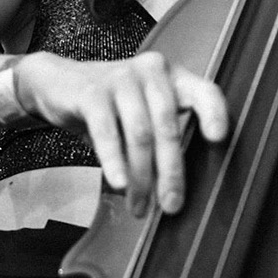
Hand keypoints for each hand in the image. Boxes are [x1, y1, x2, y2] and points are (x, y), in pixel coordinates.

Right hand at [17, 51, 230, 216]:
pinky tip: (118, 182)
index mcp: (172, 78)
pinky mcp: (93, 91)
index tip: (218, 139)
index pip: (203, 90)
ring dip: (141, 176)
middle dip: (170, 171)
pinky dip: (114, 161)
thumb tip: (173, 190)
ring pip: (140, 133)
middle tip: (171, 205)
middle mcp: (151, 71)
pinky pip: (107, 131)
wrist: (59, 84)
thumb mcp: (142, 116)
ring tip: (139, 206)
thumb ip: (161, 142)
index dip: (214, 113)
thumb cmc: (110, 106)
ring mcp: (122, 78)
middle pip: (168, 126)